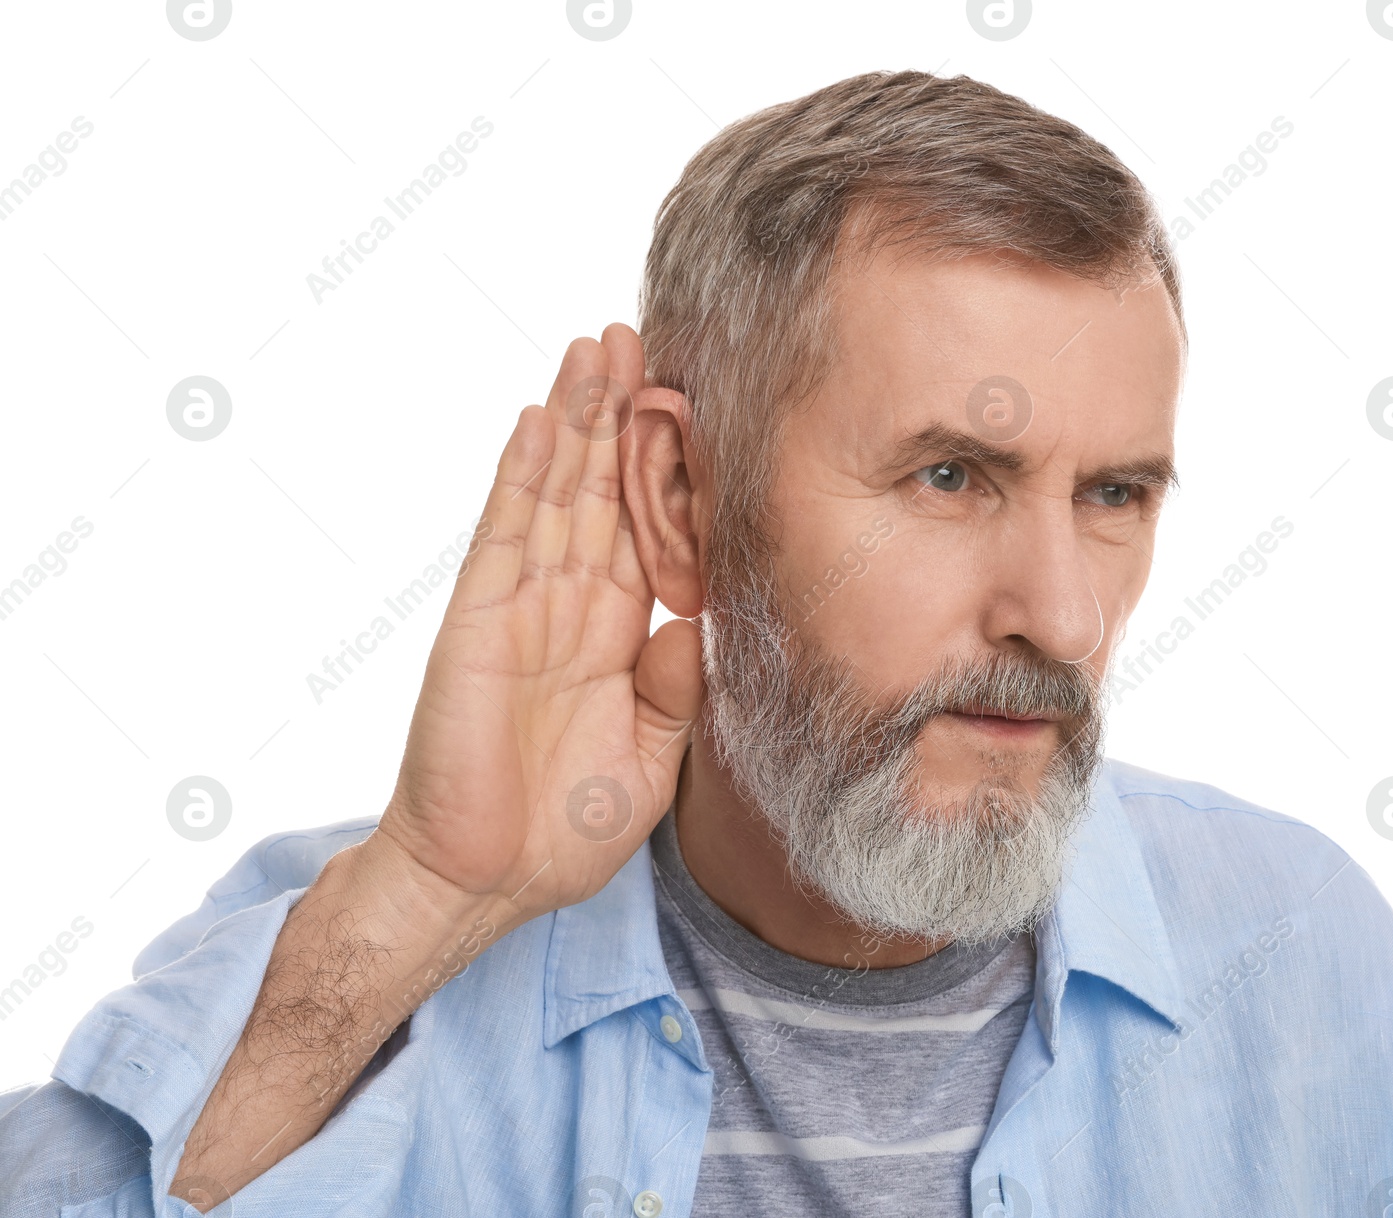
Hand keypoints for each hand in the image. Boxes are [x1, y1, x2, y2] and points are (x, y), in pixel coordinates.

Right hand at [373, 323, 701, 921]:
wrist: (489, 881)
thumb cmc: (563, 828)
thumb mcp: (656, 752)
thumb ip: (679, 685)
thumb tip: (700, 622)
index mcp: (613, 634)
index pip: (646, 530)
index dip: (666, 469)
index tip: (693, 405)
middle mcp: (567, 604)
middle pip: (598, 488)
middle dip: (619, 413)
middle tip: (639, 336)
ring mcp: (520, 605)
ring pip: (554, 491)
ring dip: (575, 418)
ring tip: (595, 346)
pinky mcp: (479, 620)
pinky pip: (504, 534)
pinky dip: (522, 475)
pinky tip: (540, 419)